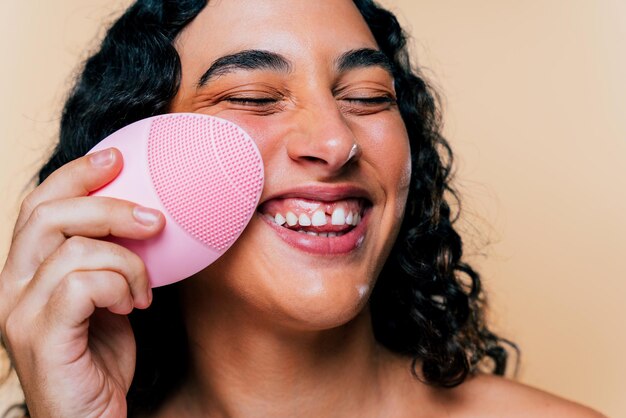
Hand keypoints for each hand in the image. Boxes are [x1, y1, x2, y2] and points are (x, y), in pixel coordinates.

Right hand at [0, 148, 164, 417]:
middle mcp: (9, 285)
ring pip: (74, 248)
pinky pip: (84, 284)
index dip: (76, 174)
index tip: (118, 156)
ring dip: (127, 262)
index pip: (39, 204)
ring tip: (143, 291)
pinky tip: (133, 307)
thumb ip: (107, 258)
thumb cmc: (101, 357)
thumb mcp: (107, 295)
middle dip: (110, 207)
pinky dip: (120, 286)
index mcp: (24, 270)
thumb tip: (145, 215)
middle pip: (49, 213)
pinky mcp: (39, 336)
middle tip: (154, 219)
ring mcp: (18, 311)